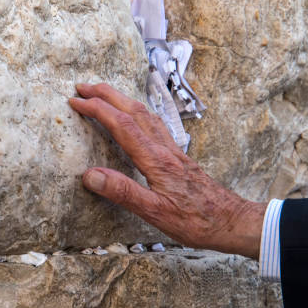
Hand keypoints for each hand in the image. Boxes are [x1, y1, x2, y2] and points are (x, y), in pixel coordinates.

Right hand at [69, 83, 265, 258]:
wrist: (232, 221)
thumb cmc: (196, 221)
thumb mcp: (155, 213)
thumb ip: (123, 192)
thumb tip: (90, 174)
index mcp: (156, 160)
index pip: (121, 125)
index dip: (97, 109)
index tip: (76, 101)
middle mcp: (165, 149)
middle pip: (134, 111)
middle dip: (107, 94)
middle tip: (83, 86)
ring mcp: (174, 151)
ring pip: (146, 114)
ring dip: (122, 99)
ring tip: (105, 94)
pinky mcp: (180, 157)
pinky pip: (156, 124)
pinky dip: (140, 112)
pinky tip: (139, 117)